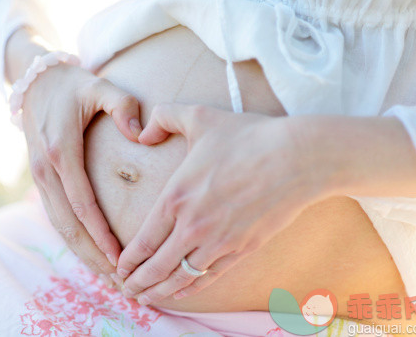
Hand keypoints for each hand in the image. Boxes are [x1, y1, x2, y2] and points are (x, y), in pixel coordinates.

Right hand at [6, 29, 142, 274]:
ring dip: (83, 255)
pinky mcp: (42, 181)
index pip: (83, 204)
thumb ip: (123, 106)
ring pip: (61, 227)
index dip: (101, 234)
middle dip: (94, 257)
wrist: (36, 82)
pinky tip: (93, 255)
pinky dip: (75, 240)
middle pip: (69, 226)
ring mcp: (40, 178)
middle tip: (121, 281)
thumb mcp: (100, 86)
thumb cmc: (74, 86)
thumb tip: (140, 134)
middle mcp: (46, 172)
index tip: (121, 257)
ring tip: (110, 278)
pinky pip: (58, 218)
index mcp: (61, 153)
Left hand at [116, 104, 331, 304]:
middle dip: (137, 283)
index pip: (143, 241)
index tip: (118, 270)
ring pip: (182, 277)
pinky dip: (192, 288)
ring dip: (161, 291)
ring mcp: (219, 241)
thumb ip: (163, 118)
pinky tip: (183, 291)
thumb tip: (141, 132)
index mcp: (176, 197)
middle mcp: (193, 226)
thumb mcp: (199, 117)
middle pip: (157, 266)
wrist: (296, 158)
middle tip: (126, 292)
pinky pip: (211, 276)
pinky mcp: (243, 248)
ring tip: (148, 298)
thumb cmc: (248, 137)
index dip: (128, 261)